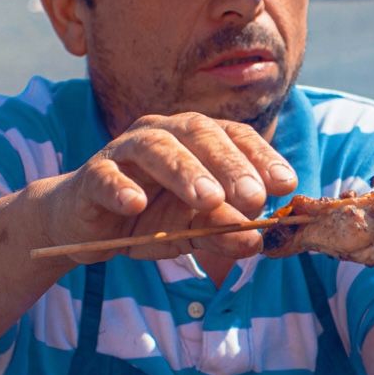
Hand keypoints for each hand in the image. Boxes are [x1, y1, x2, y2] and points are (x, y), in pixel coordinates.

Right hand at [41, 112, 297, 262]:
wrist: (87, 225)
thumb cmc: (148, 218)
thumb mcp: (193, 230)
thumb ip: (224, 231)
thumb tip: (257, 240)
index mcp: (196, 140)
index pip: (235, 137)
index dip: (262, 156)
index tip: (286, 184)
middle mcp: (163, 133)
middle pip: (199, 135)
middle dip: (230, 165)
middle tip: (253, 196)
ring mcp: (125, 150)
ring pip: (155, 148)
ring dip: (184, 171)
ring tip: (208, 199)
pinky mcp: (92, 176)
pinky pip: (106, 176)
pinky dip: (121, 188)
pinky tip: (136, 204)